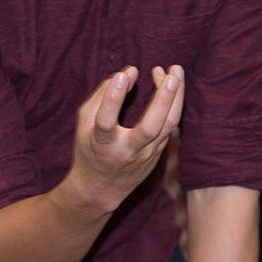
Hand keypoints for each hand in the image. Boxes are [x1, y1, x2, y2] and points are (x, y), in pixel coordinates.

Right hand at [68, 64, 185, 214]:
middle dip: (162, 99)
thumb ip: (102, 96)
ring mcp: (145, 155)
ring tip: (177, 71)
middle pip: (150, 127)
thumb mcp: (85, 123)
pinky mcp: (158, 154)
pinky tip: (172, 85)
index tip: (123, 75)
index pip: (106, 122)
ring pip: (168, 126)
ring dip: (176, 97)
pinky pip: (170, 127)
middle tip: (171, 74)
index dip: (114, 98)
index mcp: (101, 144)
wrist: (100, 190)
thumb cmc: (90, 148)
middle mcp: (126, 151)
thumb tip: (128, 72)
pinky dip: (173, 104)